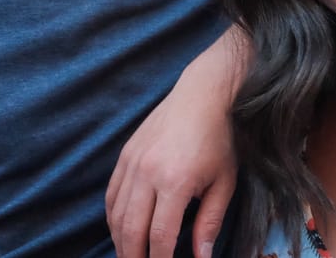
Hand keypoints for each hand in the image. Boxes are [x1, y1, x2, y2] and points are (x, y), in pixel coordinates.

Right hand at [106, 29, 247, 257]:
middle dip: (134, 256)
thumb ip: (210, 222)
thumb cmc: (219, 138)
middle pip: (131, 230)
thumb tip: (202, 257)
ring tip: (131, 255)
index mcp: (175, 182)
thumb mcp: (224, 182)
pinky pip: (111, 195)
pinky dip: (113, 218)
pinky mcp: (125, 156)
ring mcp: (132, 163)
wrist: (201, 95)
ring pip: (116, 215)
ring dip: (121, 241)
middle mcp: (147, 174)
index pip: (159, 236)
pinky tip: (122, 230)